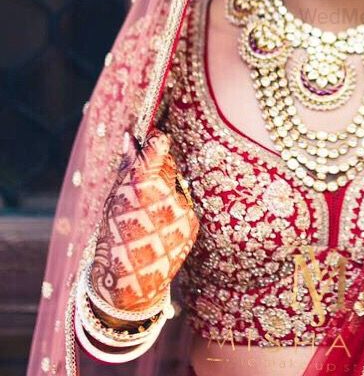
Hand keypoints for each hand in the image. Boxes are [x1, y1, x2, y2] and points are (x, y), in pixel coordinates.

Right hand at [90, 129, 198, 313]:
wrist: (129, 284)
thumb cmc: (115, 237)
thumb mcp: (114, 200)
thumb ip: (126, 166)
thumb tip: (129, 136)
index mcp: (142, 186)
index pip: (158, 149)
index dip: (157, 141)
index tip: (156, 137)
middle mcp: (167, 195)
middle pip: (168, 167)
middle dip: (158, 171)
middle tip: (143, 190)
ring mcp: (183, 210)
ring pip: (177, 189)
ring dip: (166, 195)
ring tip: (149, 220)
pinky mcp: (193, 224)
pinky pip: (184, 207)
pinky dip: (174, 213)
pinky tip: (160, 230)